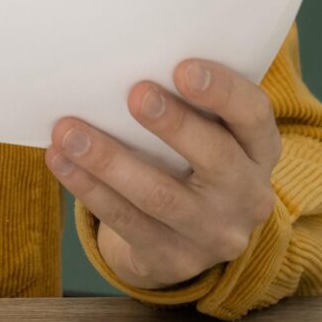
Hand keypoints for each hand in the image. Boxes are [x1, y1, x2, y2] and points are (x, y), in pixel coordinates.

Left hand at [46, 58, 280, 290]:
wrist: (186, 239)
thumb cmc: (190, 161)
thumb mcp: (208, 133)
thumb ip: (189, 104)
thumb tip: (128, 62)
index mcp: (259, 151)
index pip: (254, 116)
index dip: (223, 91)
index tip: (183, 68)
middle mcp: (247, 195)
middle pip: (216, 159)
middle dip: (174, 125)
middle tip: (135, 93)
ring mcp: (213, 234)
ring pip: (159, 195)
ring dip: (109, 160)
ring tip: (69, 131)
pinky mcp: (174, 259)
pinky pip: (126, 221)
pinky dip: (89, 188)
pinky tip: (61, 161)